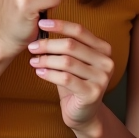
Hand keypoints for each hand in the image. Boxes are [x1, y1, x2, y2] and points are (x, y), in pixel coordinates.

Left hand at [29, 18, 113, 133]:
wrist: (83, 114)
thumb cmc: (75, 83)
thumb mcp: (73, 61)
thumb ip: (65, 46)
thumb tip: (43, 27)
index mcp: (104, 49)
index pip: (80, 31)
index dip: (60, 25)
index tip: (42, 23)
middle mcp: (106, 62)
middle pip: (71, 45)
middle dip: (48, 44)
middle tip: (32, 46)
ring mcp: (101, 78)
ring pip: (66, 62)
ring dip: (46, 60)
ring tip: (33, 60)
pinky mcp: (92, 93)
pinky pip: (65, 79)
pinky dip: (49, 74)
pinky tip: (39, 72)